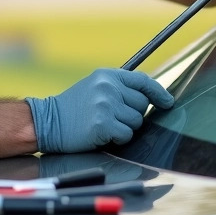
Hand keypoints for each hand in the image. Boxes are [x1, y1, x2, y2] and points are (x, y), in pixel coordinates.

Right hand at [26, 69, 174, 152]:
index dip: (159, 92)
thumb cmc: (72, 108)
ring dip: (124, 128)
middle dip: (132, 115)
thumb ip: (119, 89)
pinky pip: (126, 135)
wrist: (47, 122)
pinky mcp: (103, 123)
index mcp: (108, 76)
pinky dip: (117, 138)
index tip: (168, 102)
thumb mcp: (94, 87)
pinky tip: (100, 134)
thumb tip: (150, 97)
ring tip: (103, 124)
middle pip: (142, 105)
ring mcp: (106, 105)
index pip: (143, 81)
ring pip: (136, 122)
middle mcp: (108, 87)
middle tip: (111, 117)